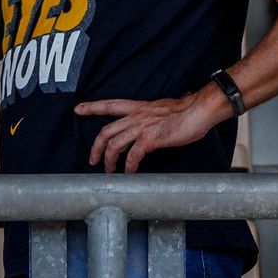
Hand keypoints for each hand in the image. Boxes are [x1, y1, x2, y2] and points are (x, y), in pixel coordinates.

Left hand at [75, 92, 223, 173]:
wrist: (199, 110)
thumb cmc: (188, 110)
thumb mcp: (165, 108)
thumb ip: (156, 114)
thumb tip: (159, 118)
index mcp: (139, 107)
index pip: (110, 104)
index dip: (92, 107)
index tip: (78, 109)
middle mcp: (137, 116)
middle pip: (106, 130)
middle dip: (96, 147)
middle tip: (93, 159)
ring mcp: (142, 127)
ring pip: (114, 145)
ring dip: (109, 160)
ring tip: (110, 171)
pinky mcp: (150, 139)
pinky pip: (133, 156)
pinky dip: (129, 166)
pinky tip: (130, 172)